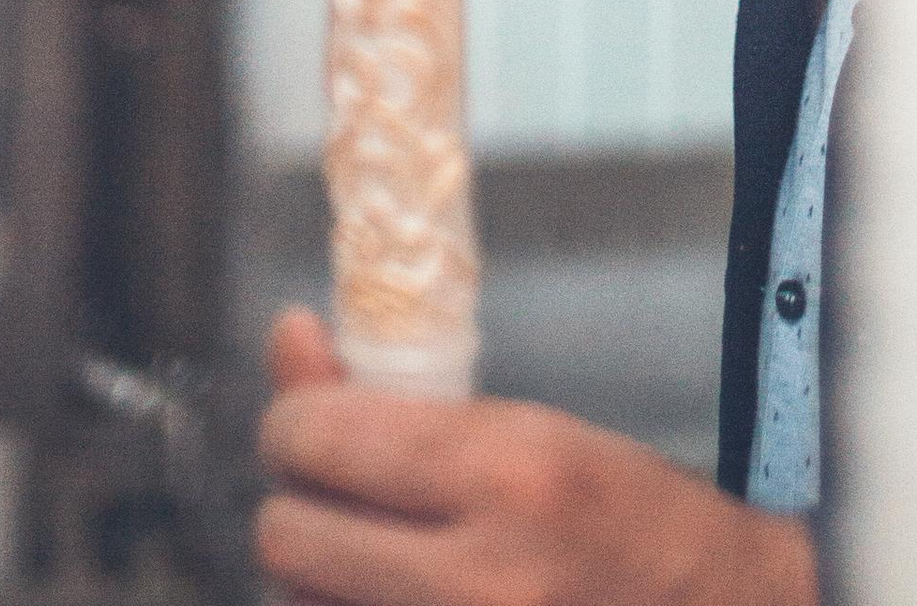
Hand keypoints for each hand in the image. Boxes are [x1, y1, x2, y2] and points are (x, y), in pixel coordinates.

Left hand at [258, 312, 816, 605]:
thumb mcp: (532, 431)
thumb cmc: (628, 520)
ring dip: (315, 576)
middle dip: (299, 502)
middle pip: (287, 537)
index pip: (322, 439)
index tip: (312, 418)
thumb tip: (288, 337)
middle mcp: (477, 580)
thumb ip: (394, 394)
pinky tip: (390, 594)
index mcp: (510, 473)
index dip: (297, 420)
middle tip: (338, 489)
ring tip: (374, 555)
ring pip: (297, 605)